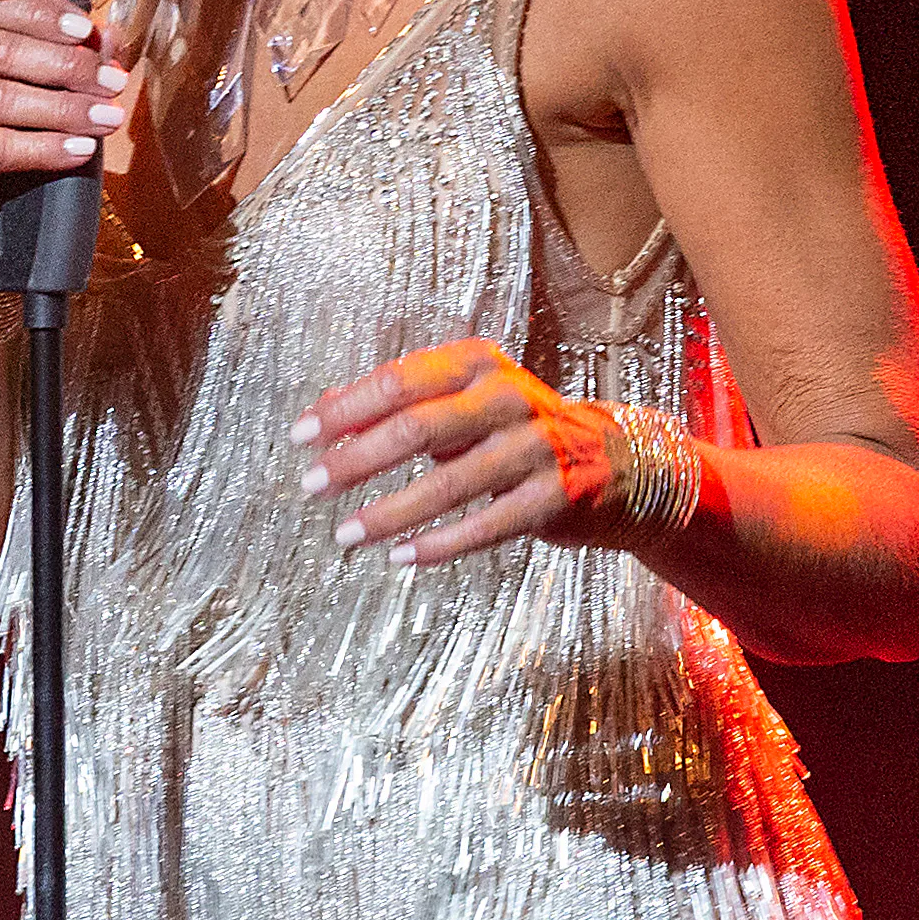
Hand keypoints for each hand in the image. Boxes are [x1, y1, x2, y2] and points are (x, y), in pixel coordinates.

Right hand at [0, 0, 131, 269]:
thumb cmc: (4, 142)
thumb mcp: (38, 90)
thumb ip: (69, 56)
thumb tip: (109, 36)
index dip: (38, 13)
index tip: (86, 32)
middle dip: (64, 65)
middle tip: (111, 83)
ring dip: (64, 107)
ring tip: (105, 118)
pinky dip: (45, 148)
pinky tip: (79, 150)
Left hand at [290, 339, 628, 567]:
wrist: (618, 461)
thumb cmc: (513, 429)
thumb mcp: (459, 402)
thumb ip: (396, 403)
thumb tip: (321, 411)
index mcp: (477, 364)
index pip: (398, 381)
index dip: (344, 409)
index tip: (300, 437)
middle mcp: (508, 397)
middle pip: (417, 427)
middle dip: (357, 459)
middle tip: (312, 485)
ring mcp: (536, 447)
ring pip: (448, 484)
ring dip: (390, 512)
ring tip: (346, 533)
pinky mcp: (555, 496)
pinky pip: (487, 525)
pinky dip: (440, 544)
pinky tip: (402, 555)